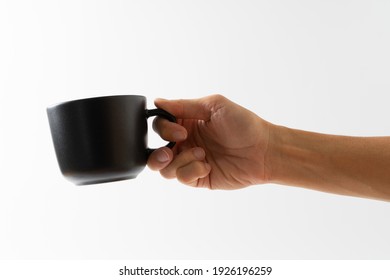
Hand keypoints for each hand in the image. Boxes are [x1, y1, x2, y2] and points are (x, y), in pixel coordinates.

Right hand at [147, 94, 271, 189]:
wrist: (263, 150)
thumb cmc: (243, 124)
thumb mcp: (214, 106)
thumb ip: (184, 105)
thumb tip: (158, 102)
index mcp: (186, 122)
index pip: (159, 126)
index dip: (164, 130)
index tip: (181, 132)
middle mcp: (185, 142)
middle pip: (155, 152)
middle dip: (157, 155)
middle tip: (170, 152)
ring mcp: (190, 161)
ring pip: (164, 168)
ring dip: (180, 161)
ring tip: (201, 155)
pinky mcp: (198, 177)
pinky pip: (181, 178)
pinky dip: (191, 171)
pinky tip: (207, 166)